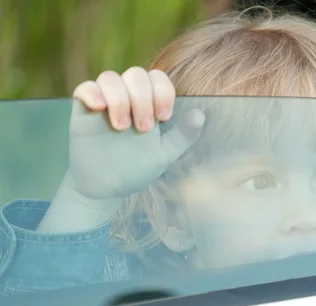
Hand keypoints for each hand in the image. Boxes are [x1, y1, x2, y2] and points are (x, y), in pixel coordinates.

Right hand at [66, 67, 204, 200]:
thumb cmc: (136, 168)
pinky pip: (84, 88)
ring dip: (119, 99)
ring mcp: (104, 102)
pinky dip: (92, 93)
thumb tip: (200, 114)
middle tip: (143, 129)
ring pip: (110, 78)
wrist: (107, 188)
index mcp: (149, 103)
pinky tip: (99, 108)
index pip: (157, 78)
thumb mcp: (165, 154)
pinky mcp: (83, 111)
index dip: (163, 91)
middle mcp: (127, 98)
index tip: (164, 117)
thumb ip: (183, 135)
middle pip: (136, 74)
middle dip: (142, 99)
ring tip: (122, 127)